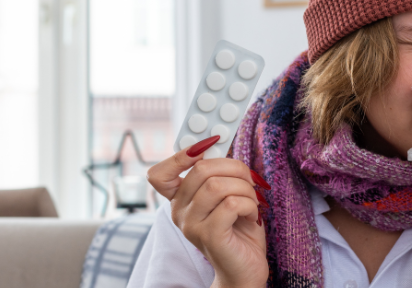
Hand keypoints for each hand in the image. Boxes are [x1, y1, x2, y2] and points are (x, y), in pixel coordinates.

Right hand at [148, 136, 270, 287]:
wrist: (245, 269)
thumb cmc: (238, 231)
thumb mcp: (226, 195)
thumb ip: (218, 173)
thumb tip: (217, 142)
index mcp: (180, 200)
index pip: (159, 174)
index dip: (180, 155)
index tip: (209, 146)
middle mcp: (179, 212)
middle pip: (201, 168)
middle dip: (235, 168)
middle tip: (250, 181)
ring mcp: (191, 225)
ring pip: (217, 184)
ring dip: (245, 188)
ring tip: (252, 202)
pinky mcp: (209, 235)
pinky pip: (231, 203)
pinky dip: (250, 204)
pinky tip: (252, 215)